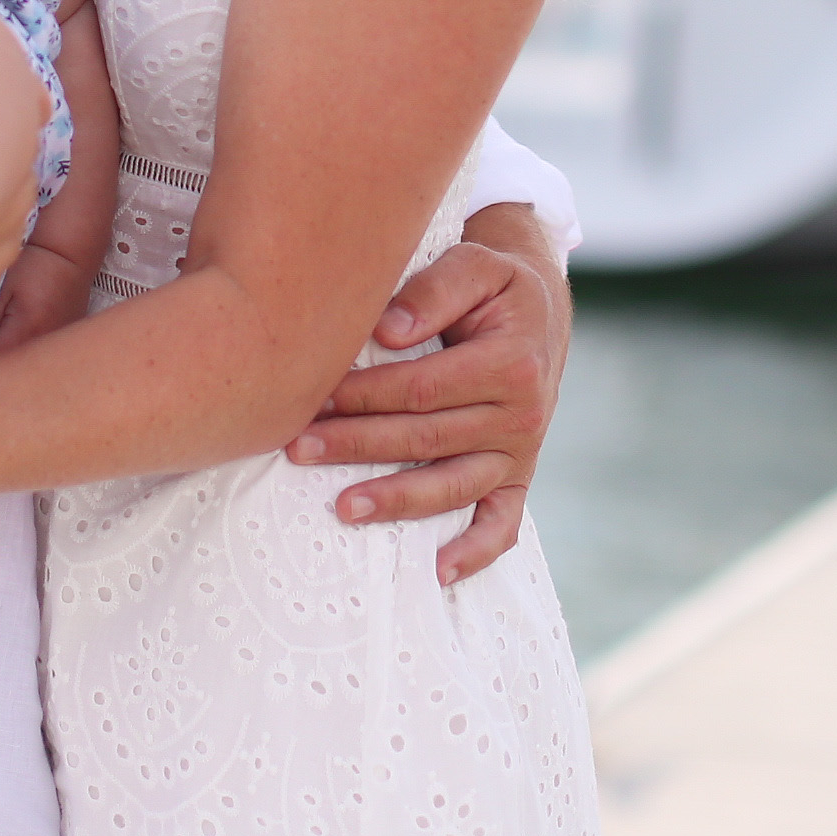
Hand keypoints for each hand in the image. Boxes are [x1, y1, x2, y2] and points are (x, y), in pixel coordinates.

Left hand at [0, 241, 94, 357]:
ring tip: (15, 323)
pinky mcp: (63, 344)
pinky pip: (37, 355)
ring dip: (11, 350)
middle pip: (7, 367)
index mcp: (25, 331)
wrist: (71, 257)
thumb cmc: (35, 267)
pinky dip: (28, 346)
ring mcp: (56, 347)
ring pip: (22, 362)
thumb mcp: (3, 290)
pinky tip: (31, 325)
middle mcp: (43, 346)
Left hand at [289, 210, 567, 584]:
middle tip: (298, 448)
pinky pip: (503, 524)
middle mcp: (523, 414)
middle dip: (358, 444)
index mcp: (511, 362)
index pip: (423, 388)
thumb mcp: (474, 263)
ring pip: (452, 486)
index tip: (313, 397)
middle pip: (427, 438)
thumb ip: (433, 291)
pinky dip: (475, 553)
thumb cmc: (493, 281)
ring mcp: (522, 452)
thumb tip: (385, 332)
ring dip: (395, 501)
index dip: (366, 395)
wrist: (538, 305)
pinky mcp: (519, 477)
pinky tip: (438, 572)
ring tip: (341, 508)